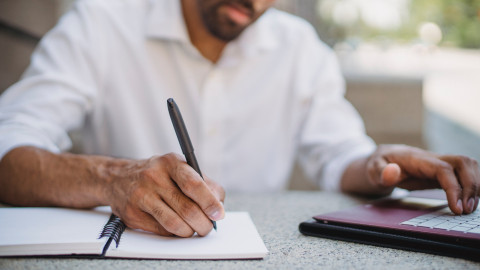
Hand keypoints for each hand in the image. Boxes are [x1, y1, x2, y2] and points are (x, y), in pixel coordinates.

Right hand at [105, 153, 224, 236]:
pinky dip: (174, 233)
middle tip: (208, 227)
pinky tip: (177, 228)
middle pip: (187, 208)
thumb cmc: (157, 175)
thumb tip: (219, 204)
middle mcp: (154, 177)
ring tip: (194, 230)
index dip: (209, 202)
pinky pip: (161, 230)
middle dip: (203, 223)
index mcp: (171, 162)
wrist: (118, 178)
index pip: (194, 184)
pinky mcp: (132, 214)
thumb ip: (203, 183)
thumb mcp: (179, 168)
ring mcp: (141, 196)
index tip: (218, 214)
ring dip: (190, 231)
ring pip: (174, 223)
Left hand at [366, 144, 479, 214]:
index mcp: (417, 159)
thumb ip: (381, 172)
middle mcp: (432, 159)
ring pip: (468, 166)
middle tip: (466, 210)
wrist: (382, 159)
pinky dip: (471, 187)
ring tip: (468, 208)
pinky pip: (464, 175)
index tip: (456, 208)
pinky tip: (468, 202)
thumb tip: (392, 172)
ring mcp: (439, 165)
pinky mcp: (443, 173)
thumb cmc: (378, 165)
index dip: (454, 187)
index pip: (443, 169)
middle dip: (471, 186)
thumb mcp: (373, 169)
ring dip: (474, 186)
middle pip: (463, 163)